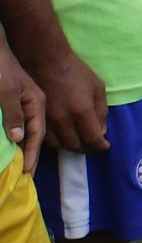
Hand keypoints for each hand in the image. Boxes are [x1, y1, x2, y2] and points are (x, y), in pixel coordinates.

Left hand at [0, 46, 43, 170]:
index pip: (36, 134)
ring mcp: (25, 102)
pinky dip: (18, 138)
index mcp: (36, 103)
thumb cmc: (2, 68)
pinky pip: (20, 124)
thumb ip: (13, 114)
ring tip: (23, 165)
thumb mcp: (7, 90)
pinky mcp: (14, 101)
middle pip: (35, 135)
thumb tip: (18, 138)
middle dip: (32, 155)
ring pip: (28, 130)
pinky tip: (14, 145)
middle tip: (27, 175)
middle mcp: (33, 105)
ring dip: (26, 148)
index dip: (32, 154)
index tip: (28, 172)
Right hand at [27, 49, 104, 155]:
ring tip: (79, 140)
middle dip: (87, 147)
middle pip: (76, 146)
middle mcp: (63, 120)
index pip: (92, 139)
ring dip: (71, 146)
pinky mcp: (36, 119)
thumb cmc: (76, 72)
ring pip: (60, 145)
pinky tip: (64, 135)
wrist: (47, 62)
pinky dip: (58, 141)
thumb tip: (101, 132)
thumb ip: (101, 111)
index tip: (105, 145)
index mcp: (81, 111)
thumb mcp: (98, 88)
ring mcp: (47, 121)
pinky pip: (47, 139)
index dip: (100, 146)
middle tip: (92, 143)